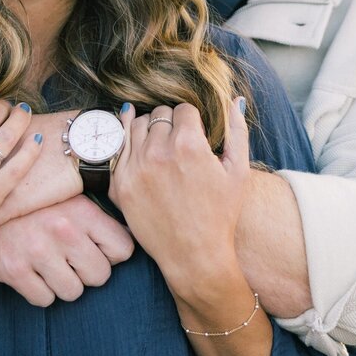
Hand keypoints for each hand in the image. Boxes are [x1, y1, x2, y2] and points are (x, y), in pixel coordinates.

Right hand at [0, 196, 134, 304]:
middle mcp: (63, 230)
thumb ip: (98, 216)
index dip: (111, 252)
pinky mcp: (14, 270)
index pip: (123, 249)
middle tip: (71, 257)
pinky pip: (44, 300)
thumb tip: (132, 237)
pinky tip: (33, 270)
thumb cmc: (33, 199)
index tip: (97, 246)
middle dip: (88, 270)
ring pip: (73, 292)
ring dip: (64, 283)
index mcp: (81, 210)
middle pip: (100, 275)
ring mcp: (37, 251)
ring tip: (51, 262)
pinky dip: (40, 290)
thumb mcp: (69, 196)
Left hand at [110, 98, 249, 293]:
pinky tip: (139, 150)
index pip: (183, 109)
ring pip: (136, 124)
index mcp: (188, 145)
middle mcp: (158, 152)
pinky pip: (117, 147)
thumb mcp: (238, 172)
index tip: (195, 135)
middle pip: (159, 114)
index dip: (192, 121)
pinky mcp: (119, 184)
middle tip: (179, 144)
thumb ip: (237, 131)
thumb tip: (235, 99)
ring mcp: (135, 168)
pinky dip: (128, 145)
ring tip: (161, 148)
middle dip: (171, 124)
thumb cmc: (220, 215)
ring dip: (149, 131)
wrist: (194, 256)